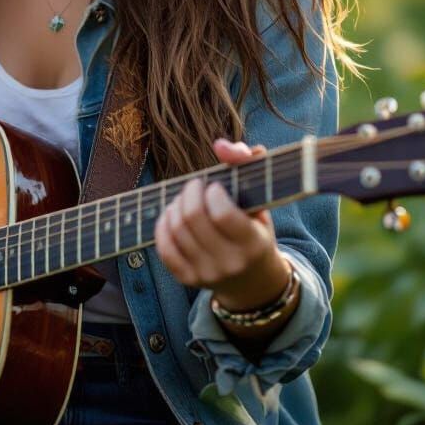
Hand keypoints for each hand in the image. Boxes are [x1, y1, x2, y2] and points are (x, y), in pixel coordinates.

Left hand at [154, 138, 290, 310]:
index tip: (214, 186)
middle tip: (195, 185)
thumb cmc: (255, 227)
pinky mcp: (188, 279)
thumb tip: (220, 145)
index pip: (222, 214)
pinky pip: (164, 248)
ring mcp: (207, 274)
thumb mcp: (260, 198)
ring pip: (176, 230)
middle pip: (193, 218)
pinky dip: (164, 224)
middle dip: (190, 192)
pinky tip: (173, 214)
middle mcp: (231, 263)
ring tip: (185, 199)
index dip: (212, 192)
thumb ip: (246, 162)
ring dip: (176, 205)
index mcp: (254, 243)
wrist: (253, 279)